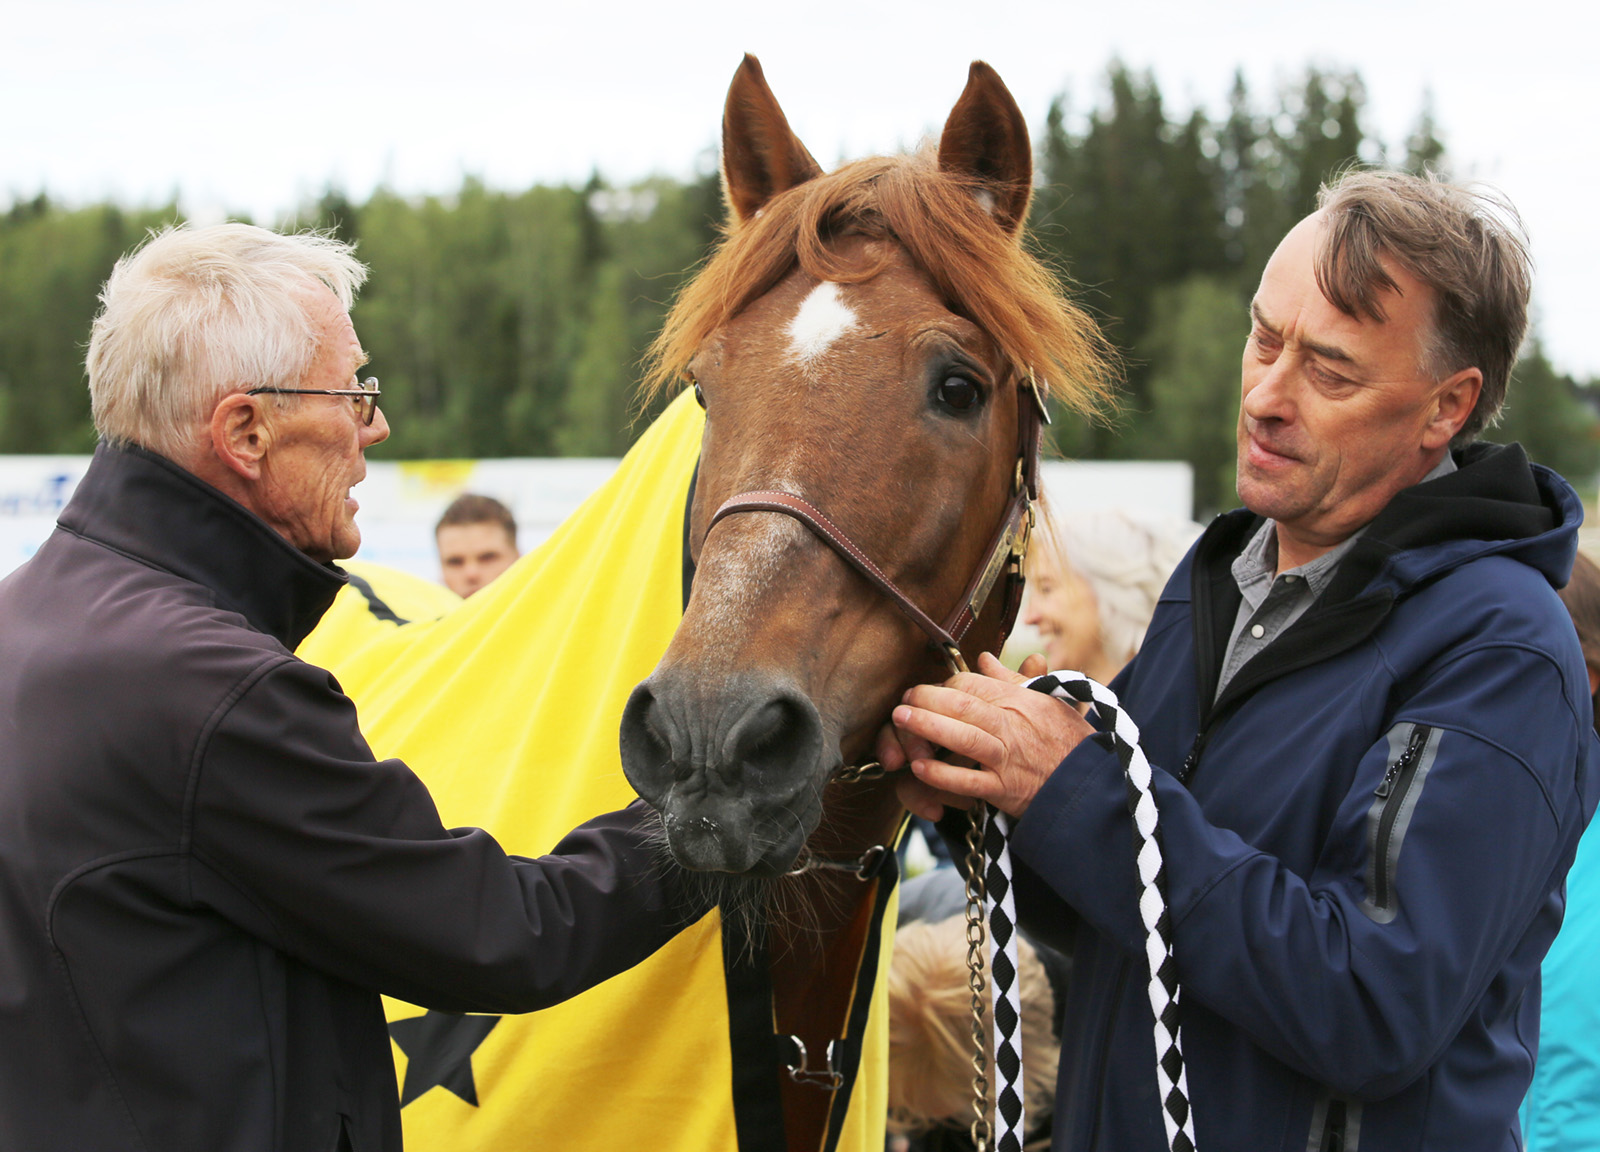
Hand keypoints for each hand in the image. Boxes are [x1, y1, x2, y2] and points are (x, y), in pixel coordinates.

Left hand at [891, 652, 1092, 817]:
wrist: (1090, 786)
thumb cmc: (1068, 742)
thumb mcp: (1048, 701)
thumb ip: (1012, 680)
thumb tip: (985, 658)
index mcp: (1019, 701)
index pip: (972, 683)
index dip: (943, 685)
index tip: (927, 690)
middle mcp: (1012, 725)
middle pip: (962, 704)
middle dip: (927, 699)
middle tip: (904, 700)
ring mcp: (1007, 758)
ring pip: (962, 737)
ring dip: (927, 726)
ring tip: (901, 719)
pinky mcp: (1006, 790)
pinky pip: (969, 781)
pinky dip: (943, 775)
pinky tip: (920, 769)